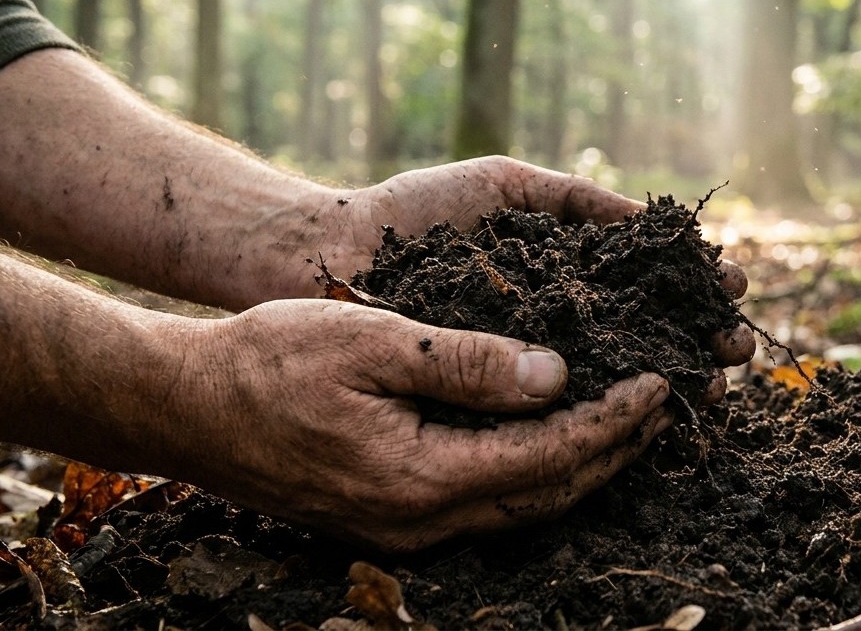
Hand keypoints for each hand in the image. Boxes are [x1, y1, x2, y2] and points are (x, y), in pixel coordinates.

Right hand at [159, 300, 671, 551]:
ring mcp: (405, 529)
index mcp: (420, 477)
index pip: (550, 455)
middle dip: (616, 448)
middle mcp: (420, 520)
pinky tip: (558, 435)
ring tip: (632, 419)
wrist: (184, 406)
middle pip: (550, 492)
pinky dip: (538, 469)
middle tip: (668, 400)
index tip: (661, 379)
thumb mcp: (371, 340)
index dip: (613, 420)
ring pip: (523, 504)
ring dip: (584, 463)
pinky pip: (490, 500)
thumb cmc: (269, 359)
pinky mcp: (393, 518)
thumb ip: (464, 362)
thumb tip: (555, 375)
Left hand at [307, 156, 756, 392]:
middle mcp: (555, 324)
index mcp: (566, 275)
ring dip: (670, 379)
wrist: (330, 251)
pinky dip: (606, 410)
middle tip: (738, 349)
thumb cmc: (415, 213)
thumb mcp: (507, 186)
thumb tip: (654, 221)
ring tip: (715, 380)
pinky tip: (650, 408)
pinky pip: (556, 410)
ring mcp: (524, 364)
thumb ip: (576, 200)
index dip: (695, 290)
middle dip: (698, 341)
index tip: (735, 289)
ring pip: (614, 378)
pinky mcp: (490, 401)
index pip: (649, 286)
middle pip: (646, 336)